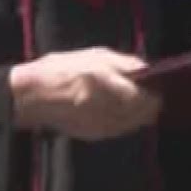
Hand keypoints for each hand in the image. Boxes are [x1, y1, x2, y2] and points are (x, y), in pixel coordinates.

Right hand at [8, 48, 158, 140]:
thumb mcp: (94, 56)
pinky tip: (121, 111)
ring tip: (136, 102)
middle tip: (150, 93)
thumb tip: (147, 68)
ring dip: (139, 115)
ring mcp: (100, 125)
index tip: (157, 85)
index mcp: (106, 83)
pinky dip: (125, 122)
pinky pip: (120, 130)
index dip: (155, 92)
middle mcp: (105, 107)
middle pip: (143, 114)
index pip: (144, 97)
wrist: (32, 96)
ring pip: (133, 124)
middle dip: (150, 105)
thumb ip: (124, 63)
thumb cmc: (61, 69)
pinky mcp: (94, 135)